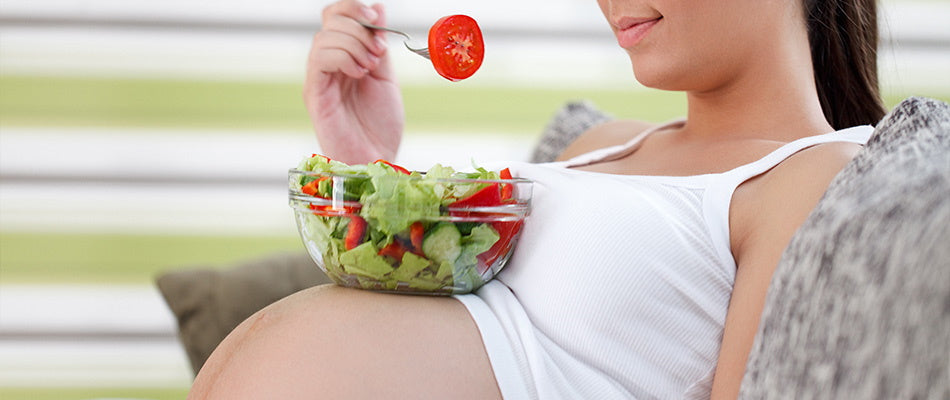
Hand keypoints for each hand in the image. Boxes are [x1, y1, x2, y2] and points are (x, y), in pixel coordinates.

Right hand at [304, 0, 403, 163]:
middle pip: (329, 21)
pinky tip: (359, 74)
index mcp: (343, 57)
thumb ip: (379, 43)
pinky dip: (343, 59)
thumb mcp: (386, 76)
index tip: (377, 19)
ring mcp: (318, 79)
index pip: (336, 16)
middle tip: (378, 51)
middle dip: (359, 27)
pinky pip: (320, 60)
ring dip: (354, 45)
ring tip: (370, 67)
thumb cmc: (380, 126)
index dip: (354, 8)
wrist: (377, 158)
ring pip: (324, 38)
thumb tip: (379, 8)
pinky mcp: (314, 94)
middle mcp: (327, 65)